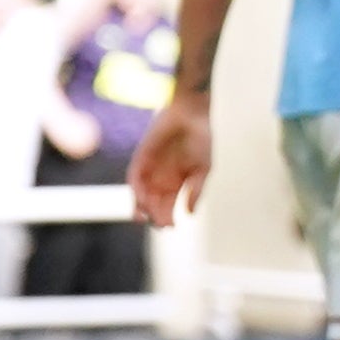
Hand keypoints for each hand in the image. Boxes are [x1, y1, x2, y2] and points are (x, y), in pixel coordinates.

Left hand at [129, 92, 213, 225]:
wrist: (192, 114)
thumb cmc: (202, 139)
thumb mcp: (204, 168)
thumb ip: (196, 190)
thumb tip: (190, 213)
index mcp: (177, 182)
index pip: (168, 205)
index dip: (167, 216)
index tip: (170, 226)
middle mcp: (161, 178)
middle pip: (153, 203)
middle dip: (155, 215)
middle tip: (159, 224)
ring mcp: (150, 168)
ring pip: (141, 194)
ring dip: (142, 207)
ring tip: (144, 217)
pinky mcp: (140, 158)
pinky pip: (135, 178)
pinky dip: (137, 190)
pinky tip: (142, 199)